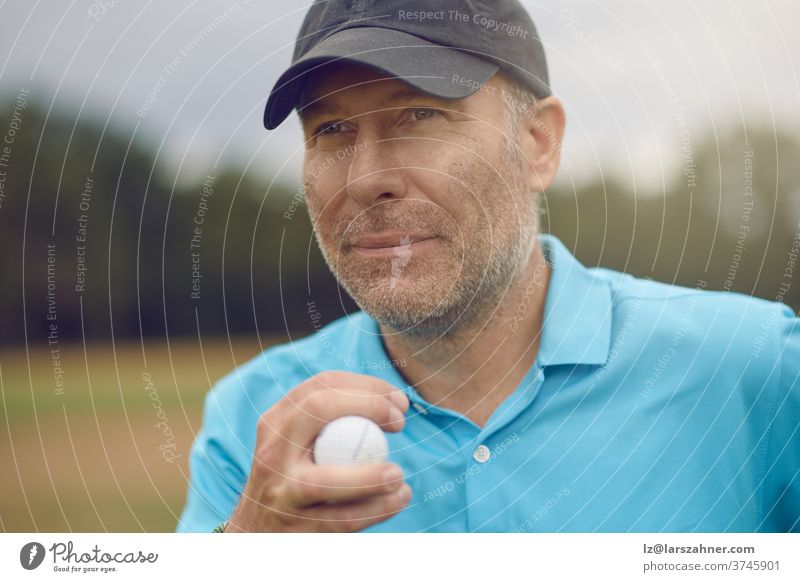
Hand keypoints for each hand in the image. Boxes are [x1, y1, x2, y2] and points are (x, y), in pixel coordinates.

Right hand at [225, 371, 410, 531]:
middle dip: (368, 406)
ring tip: (398, 474)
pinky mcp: (296, 529)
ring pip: (324, 479)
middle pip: (318, 408)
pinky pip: (343, 519)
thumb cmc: (292, 481)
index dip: (366, 386)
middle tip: (400, 422)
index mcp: (277, 422)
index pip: (321, 385)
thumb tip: (388, 401)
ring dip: (370, 475)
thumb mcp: (293, 444)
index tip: (398, 400)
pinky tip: (399, 498)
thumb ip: (324, 422)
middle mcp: (273, 450)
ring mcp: (281, 491)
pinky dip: (378, 508)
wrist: (257, 535)